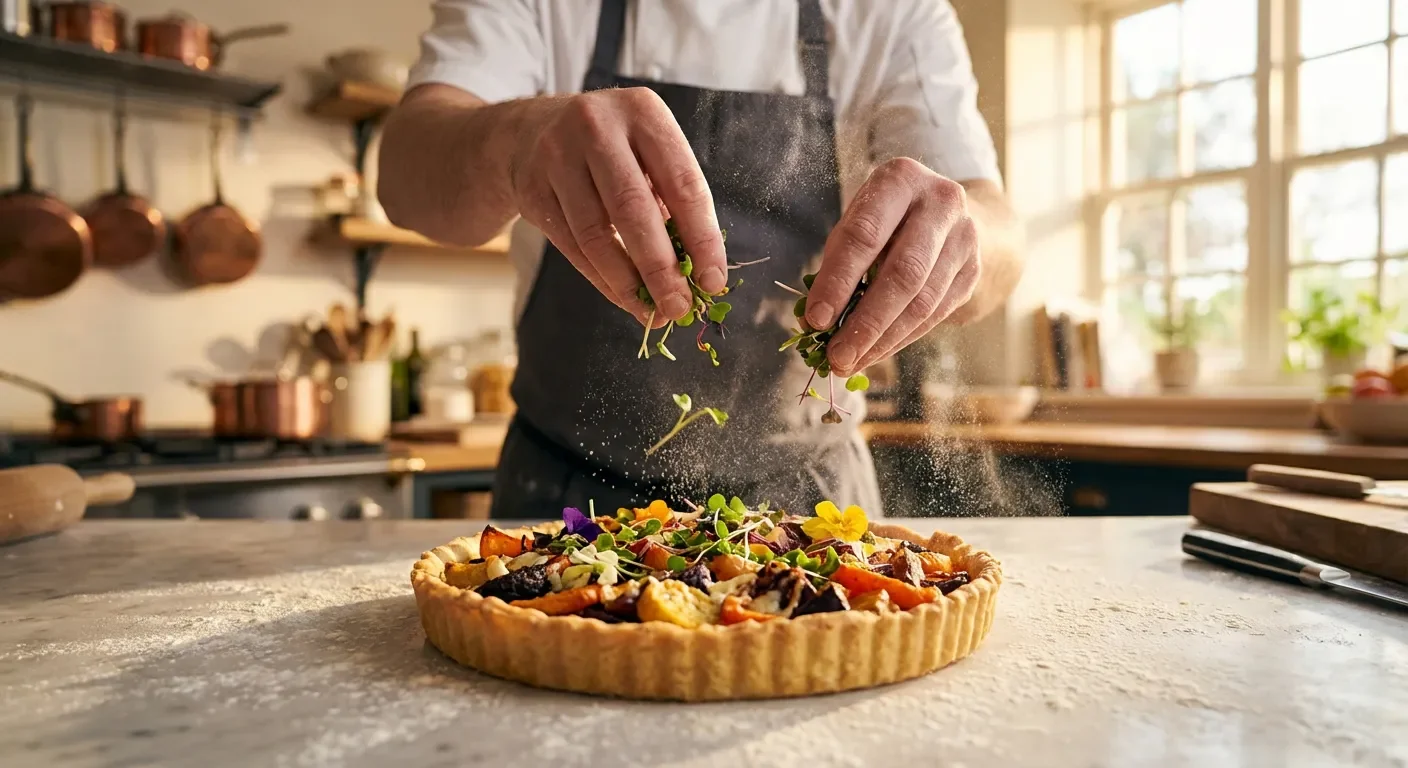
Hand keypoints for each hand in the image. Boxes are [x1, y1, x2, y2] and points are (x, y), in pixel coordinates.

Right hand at [509, 88, 726, 325]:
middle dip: (661, 268)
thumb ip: (673, 201)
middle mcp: (597, 127)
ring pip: (596, 234)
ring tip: (651, 312)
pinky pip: (572, 245)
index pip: (683, 183)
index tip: (712, 281)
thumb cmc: (611, 149)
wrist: (528, 133)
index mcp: (643, 112)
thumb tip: (698, 275)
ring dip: (627, 283)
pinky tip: (623, 298)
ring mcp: (557, 156)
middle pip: (633, 209)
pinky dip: (601, 279)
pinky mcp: (531, 188)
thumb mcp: (646, 151)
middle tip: (679, 307)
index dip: (702, 238)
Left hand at [805, 158, 981, 376]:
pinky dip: (901, 339)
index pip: (864, 236)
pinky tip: (876, 353)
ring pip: (922, 302)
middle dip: (865, 322)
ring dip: (882, 339)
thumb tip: (815, 322)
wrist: (954, 215)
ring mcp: (965, 237)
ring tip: (850, 362)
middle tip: (836, 356)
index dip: (838, 282)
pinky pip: (935, 314)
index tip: (816, 320)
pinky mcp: (974, 270)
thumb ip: (838, 261)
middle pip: (902, 274)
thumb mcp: (861, 220)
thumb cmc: (889, 219)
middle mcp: (941, 202)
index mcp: (901, 179)